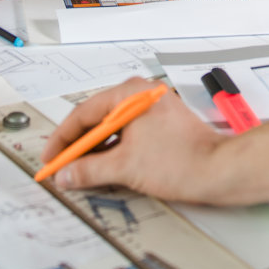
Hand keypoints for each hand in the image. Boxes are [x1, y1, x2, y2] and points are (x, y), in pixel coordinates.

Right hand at [40, 77, 230, 201]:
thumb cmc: (181, 160)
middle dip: (77, 144)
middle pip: (97, 118)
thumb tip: (66, 175)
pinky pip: (127, 132)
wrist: (218, 170)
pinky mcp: (160, 122)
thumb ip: (88, 170)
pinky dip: (113, 149)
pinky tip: (104, 166)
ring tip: (79, 170)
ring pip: (112, 126)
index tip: (50, 158)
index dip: (62, 139)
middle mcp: (140, 94)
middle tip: (60, 165)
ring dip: (94, 149)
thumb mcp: (124, 167)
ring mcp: (151, 106)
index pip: (83, 114)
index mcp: (129, 94)